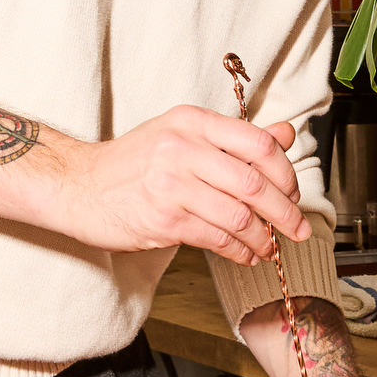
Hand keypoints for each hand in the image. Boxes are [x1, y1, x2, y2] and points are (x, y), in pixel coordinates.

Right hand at [55, 109, 308, 266]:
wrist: (79, 186)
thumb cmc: (133, 163)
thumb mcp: (182, 135)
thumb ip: (234, 138)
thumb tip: (285, 134)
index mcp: (192, 121)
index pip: (257, 143)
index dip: (285, 172)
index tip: (292, 192)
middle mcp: (182, 148)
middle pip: (253, 182)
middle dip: (285, 212)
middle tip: (298, 229)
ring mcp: (171, 184)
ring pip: (238, 216)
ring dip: (264, 238)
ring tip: (271, 247)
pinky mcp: (164, 219)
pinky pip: (217, 238)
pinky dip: (240, 251)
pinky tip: (246, 255)